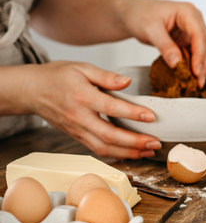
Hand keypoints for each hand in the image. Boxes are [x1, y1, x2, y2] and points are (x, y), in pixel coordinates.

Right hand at [20, 62, 161, 158]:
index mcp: (82, 97)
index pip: (111, 108)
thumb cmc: (57, 76)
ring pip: (105, 148)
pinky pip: (98, 150)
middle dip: (135, 142)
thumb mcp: (82, 68)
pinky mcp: (77, 137)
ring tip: (149, 150)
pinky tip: (133, 152)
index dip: (132, 114)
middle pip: (109, 136)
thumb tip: (128, 82)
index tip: (151, 117)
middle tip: (155, 142)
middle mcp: (79, 118)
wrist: (32, 91)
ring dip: (129, 152)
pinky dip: (117, 154)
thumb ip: (106, 76)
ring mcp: (77, 130)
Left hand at [116, 0, 205, 86]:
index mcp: (187, 12)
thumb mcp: (150, 30)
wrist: (133, 14)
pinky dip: (194, 65)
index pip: (199, 35)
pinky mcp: (188, 39)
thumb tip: (178, 64)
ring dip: (201, 66)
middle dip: (203, 64)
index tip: (196, 71)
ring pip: (204, 50)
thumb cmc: (140, 14)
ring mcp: (192, 30)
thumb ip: (165, 47)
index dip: (200, 55)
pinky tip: (191, 76)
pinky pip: (196, 53)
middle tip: (198, 82)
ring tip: (196, 83)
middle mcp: (194, 20)